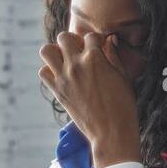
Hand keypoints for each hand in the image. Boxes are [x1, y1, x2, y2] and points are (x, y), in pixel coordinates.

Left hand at [39, 32, 140, 167]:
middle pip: (63, 37)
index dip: (96, 40)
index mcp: (95, 58)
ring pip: (46, 51)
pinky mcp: (58, 92)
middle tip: (80, 51)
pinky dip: (49, 71)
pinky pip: (43, 72)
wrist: (111, 132)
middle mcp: (76, 65)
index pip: (90, 36)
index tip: (100, 47)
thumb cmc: (123, 105)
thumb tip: (111, 40)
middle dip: (72, 41)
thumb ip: (114, 56)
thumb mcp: (123, 77)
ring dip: (55, 52)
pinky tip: (62, 76)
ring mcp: (64, 78)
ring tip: (66, 60)